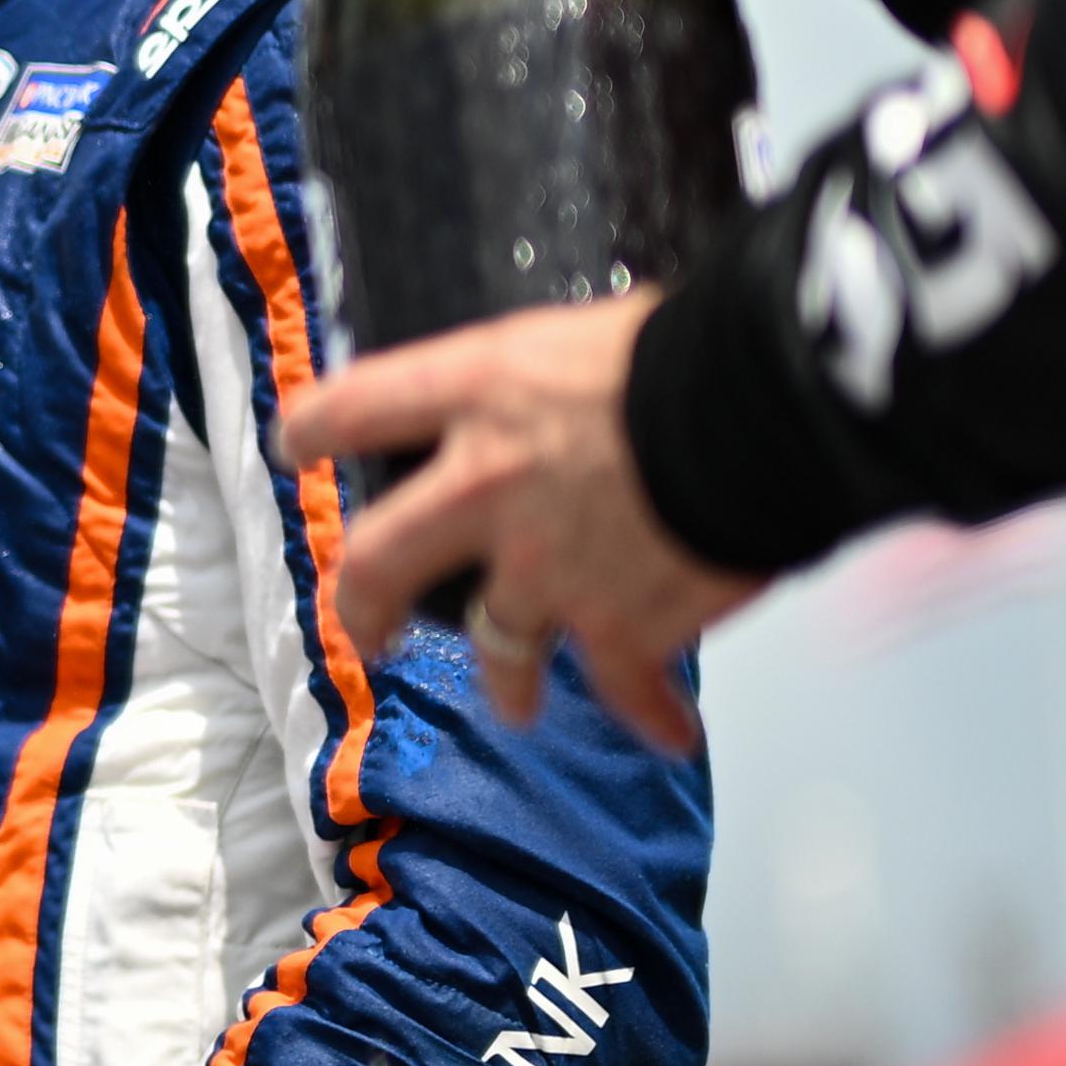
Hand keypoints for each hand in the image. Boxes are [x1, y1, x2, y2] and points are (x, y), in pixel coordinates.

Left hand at [275, 291, 754, 749]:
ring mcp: (545, 568)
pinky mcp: (617, 626)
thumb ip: (556, 385)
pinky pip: (621, 688)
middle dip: (363, 606)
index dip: (314, 430)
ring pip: (497, 645)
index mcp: (478, 392)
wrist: (768, 408)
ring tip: (516, 703)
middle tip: (370, 631)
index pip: (355, 406)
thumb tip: (576, 401)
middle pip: (379, 561)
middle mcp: (488, 487)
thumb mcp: (598, 332)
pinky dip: (648, 714)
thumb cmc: (700, 346)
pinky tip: (666, 733)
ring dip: (508, 682)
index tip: (297, 448)